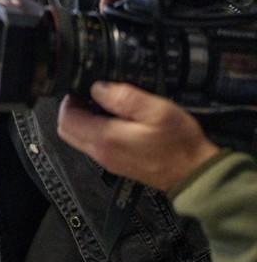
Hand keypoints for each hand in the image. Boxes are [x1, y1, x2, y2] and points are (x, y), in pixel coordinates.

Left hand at [57, 82, 219, 192]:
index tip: (81, 87)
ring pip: (78, 138)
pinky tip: (115, 120)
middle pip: (67, 130)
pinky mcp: (116, 164)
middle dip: (72, 110)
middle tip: (88, 95)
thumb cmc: (179, 142)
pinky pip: (93, 145)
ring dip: (83, 120)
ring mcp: (107, 161)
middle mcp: (100, 153)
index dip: (69, 100)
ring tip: (104, 105)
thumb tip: (96, 88)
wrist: (195, 174)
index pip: (66, 118)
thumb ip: (123, 97)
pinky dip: (94, 131)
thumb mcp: (156, 110)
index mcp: (105, 138)